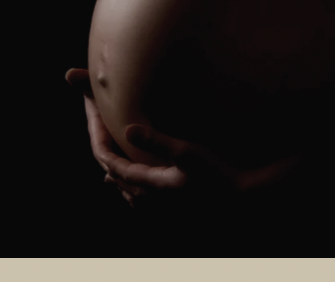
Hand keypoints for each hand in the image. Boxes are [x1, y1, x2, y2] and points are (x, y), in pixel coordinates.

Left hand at [66, 69, 302, 210]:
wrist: (239, 201)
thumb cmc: (216, 175)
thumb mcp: (187, 152)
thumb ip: (157, 141)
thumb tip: (128, 129)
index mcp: (150, 184)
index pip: (114, 164)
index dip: (102, 144)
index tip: (94, 126)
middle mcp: (150, 198)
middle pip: (118, 177)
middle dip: (107, 157)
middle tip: (99, 139)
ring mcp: (160, 206)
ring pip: (128, 190)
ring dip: (118, 174)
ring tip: (110, 166)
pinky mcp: (171, 207)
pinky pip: (142, 198)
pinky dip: (133, 188)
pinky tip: (138, 189)